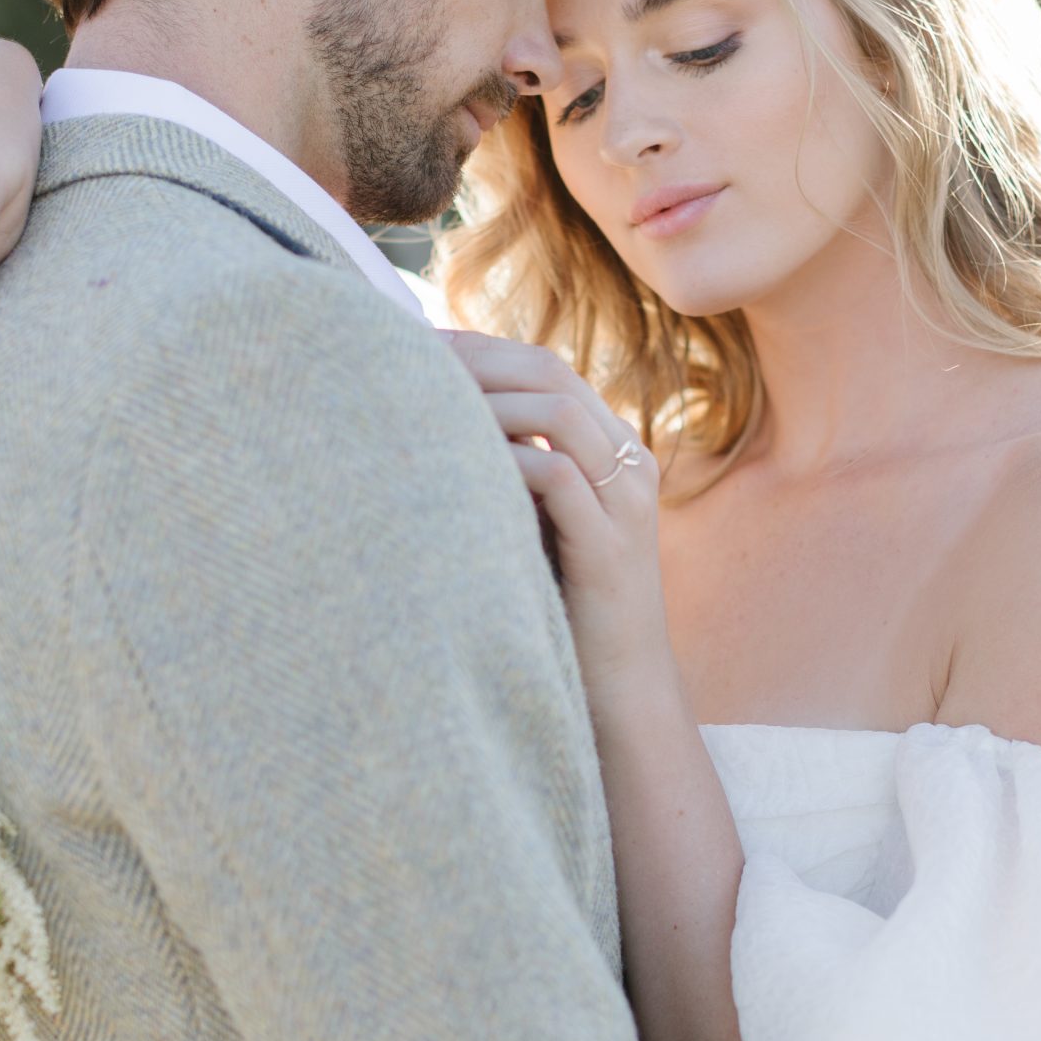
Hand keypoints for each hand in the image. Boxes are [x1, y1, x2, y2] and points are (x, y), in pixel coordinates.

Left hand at [444, 330, 671, 691]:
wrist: (622, 694)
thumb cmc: (567, 610)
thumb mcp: (539, 526)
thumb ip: (510, 474)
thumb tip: (430, 427)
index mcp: (615, 450)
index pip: (548, 369)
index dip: (481, 350)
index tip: (416, 346)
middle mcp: (630, 464)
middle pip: (552, 374)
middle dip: (476, 360)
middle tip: (410, 361)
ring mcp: (626, 503)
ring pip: (556, 413)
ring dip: (485, 401)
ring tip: (424, 408)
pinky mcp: (610, 546)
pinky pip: (558, 477)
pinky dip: (503, 460)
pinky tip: (453, 468)